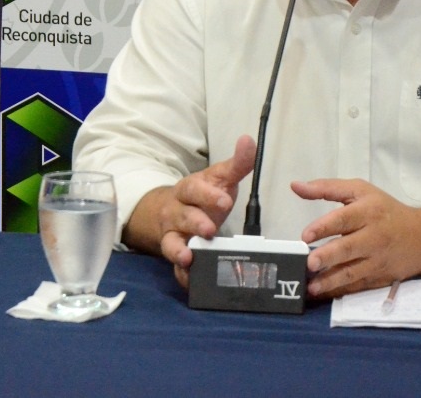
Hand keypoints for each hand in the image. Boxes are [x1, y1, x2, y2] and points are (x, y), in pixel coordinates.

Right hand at [127, 135, 256, 287]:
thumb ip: (236, 164)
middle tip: (209, 228)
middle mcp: (176, 213)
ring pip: (172, 243)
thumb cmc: (202, 196)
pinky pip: (175, 268)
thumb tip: (249, 141)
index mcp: (188, 191)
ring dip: (179, 250)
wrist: (172, 212)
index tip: (225, 200)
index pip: (194, 190)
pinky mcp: (177, 255)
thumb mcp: (219, 179)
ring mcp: (173, 235)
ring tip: (188, 258)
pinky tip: (190, 280)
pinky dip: (181, 275)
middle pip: (182, 217)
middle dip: (195, 222)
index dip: (207, 195)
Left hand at [293, 179, 420, 298]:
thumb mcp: (360, 191)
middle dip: (328, 257)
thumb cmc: (385, 210)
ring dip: (331, 281)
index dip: (324, 227)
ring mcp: (377, 260)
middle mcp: (373, 237)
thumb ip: (326, 188)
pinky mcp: (380, 277)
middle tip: (309, 264)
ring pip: (353, 272)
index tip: (305, 236)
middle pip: (348, 248)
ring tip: (311, 287)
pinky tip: (323, 294)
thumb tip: (295, 186)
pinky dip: (340, 291)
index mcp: (368, 212)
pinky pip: (358, 286)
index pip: (343, 219)